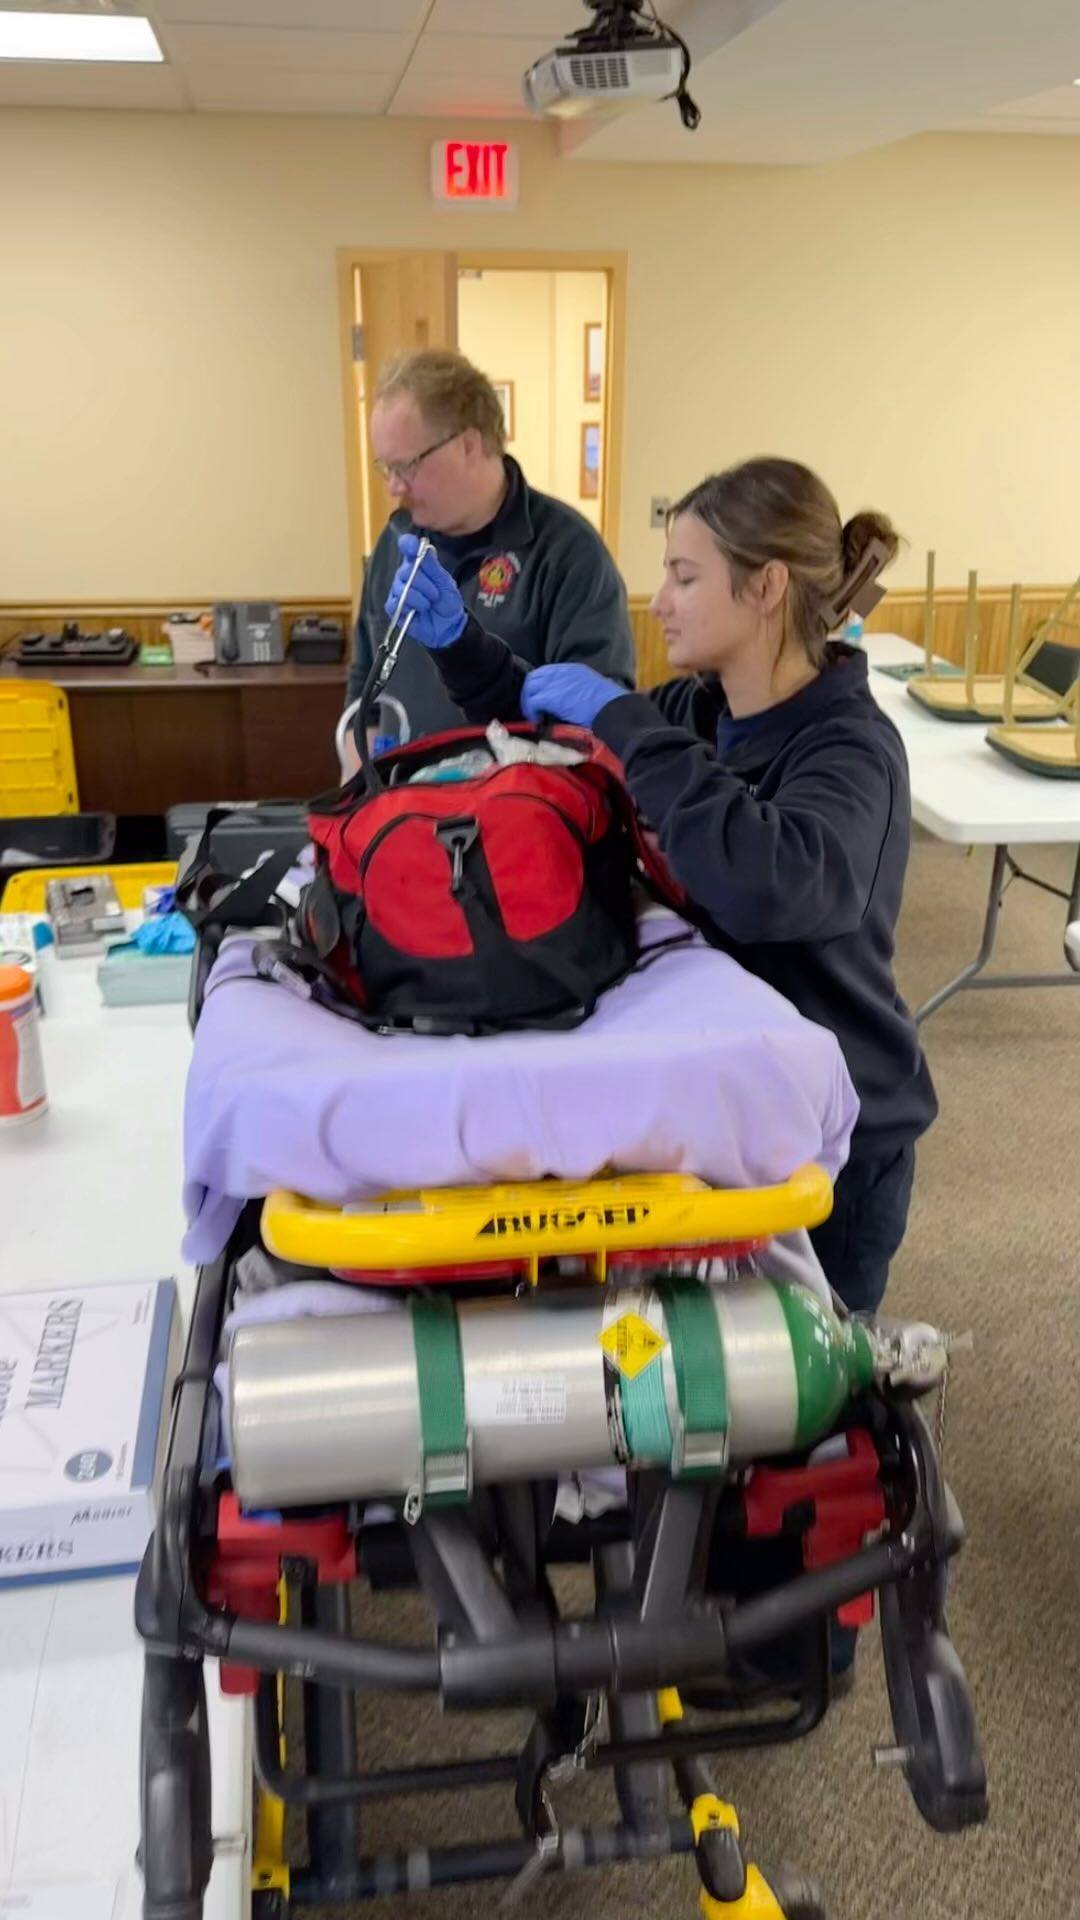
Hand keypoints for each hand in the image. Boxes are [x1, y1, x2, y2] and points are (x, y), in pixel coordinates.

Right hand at [384, 535, 466, 649]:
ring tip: (429, 604)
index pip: (408, 548)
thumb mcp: (445, 582)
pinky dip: (409, 607)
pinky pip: (396, 602)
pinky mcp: (394, 606)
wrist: (448, 625)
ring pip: (402, 588)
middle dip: (424, 583)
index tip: (412, 545)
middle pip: (406, 570)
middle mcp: (406, 574)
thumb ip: (434, 567)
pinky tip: (416, 610)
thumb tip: (426, 548)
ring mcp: (398, 590)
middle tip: (435, 593)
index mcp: (419, 564)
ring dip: (420, 598)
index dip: (408, 544)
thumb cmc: (447, 602)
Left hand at [521, 663, 625, 729]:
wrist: (613, 710)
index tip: (541, 701)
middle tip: (533, 710)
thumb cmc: (608, 707)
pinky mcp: (550, 697)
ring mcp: (555, 683)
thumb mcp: (591, 692)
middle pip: (535, 678)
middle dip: (531, 694)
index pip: (547, 672)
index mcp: (573, 670)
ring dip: (529, 703)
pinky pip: (532, 702)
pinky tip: (537, 721)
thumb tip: (567, 705)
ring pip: (529, 688)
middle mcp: (562, 672)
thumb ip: (576, 693)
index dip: (541, 687)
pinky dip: (531, 712)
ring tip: (534, 716)